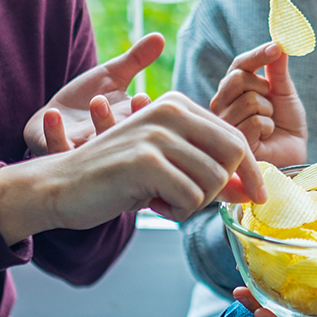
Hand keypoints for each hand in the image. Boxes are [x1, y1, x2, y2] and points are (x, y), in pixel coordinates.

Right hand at [0, 92, 267, 244]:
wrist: (60, 186)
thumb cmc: (117, 179)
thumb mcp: (169, 169)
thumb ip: (210, 174)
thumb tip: (253, 192)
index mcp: (177, 105)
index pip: (235, 136)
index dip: (251, 171)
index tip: (256, 196)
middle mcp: (170, 111)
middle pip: (233, 155)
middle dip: (224, 188)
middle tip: (194, 201)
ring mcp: (157, 134)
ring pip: (214, 180)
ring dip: (195, 203)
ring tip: (165, 201)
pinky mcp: (145, 161)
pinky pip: (190, 197)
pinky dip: (178, 212)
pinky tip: (154, 205)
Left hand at [24, 33, 164, 155]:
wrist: (56, 116)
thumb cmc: (89, 97)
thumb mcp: (113, 75)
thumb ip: (136, 59)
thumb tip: (160, 35)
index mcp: (127, 124)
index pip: (143, 123)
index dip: (144, 114)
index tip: (141, 96)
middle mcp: (110, 141)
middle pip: (122, 139)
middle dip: (120, 119)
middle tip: (113, 99)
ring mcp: (85, 149)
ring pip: (95, 148)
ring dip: (98, 125)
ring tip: (96, 100)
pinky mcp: (58, 150)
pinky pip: (58, 149)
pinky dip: (55, 133)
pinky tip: (54, 113)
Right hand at [211, 42, 306, 166]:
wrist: (293, 157)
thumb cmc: (286, 127)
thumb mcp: (284, 94)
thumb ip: (278, 70)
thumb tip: (280, 42)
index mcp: (232, 90)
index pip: (239, 65)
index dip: (257, 55)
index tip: (276, 48)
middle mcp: (222, 105)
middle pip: (238, 79)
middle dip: (263, 89)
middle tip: (271, 104)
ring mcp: (224, 124)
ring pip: (249, 101)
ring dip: (269, 112)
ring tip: (268, 125)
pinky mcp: (232, 142)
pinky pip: (255, 121)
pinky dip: (268, 127)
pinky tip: (265, 138)